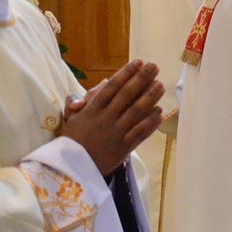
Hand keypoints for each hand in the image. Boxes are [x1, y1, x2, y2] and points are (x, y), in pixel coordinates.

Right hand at [58, 59, 163, 173]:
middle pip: (126, 95)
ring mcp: (115, 133)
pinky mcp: (123, 148)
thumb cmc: (72, 141)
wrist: (71, 169)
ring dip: (150, 97)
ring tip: (160, 85)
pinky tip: (159, 111)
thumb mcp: (71, 118)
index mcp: (91, 110)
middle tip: (155, 67)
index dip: (126, 74)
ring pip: (136, 112)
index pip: (111, 87)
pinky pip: (139, 133)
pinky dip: (150, 122)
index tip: (138, 62)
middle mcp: (105, 119)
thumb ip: (85, 99)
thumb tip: (103, 84)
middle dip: (141, 79)